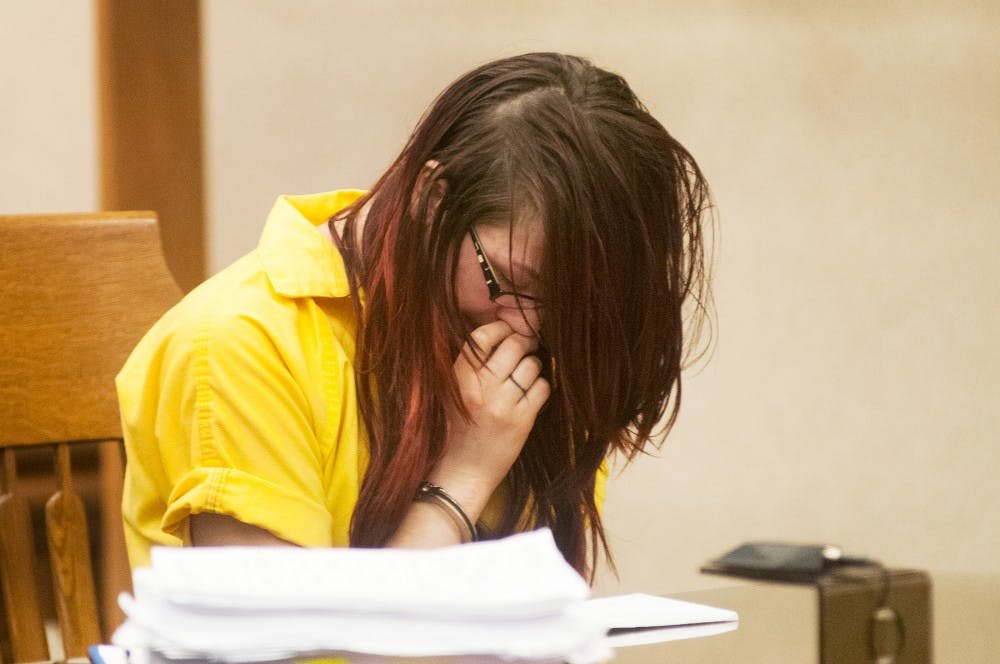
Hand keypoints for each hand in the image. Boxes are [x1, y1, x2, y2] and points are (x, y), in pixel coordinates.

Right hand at [429, 320, 550, 520]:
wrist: (464, 470)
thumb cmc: (459, 427)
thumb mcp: (455, 391)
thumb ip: (473, 364)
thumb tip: (504, 331)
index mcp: (460, 377)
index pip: (482, 336)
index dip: (500, 328)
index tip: (507, 332)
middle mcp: (481, 387)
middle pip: (514, 345)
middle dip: (524, 343)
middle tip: (525, 348)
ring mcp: (503, 404)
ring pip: (532, 364)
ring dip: (532, 367)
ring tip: (523, 378)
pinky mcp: (522, 420)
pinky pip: (542, 387)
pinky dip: (540, 388)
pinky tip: (530, 396)